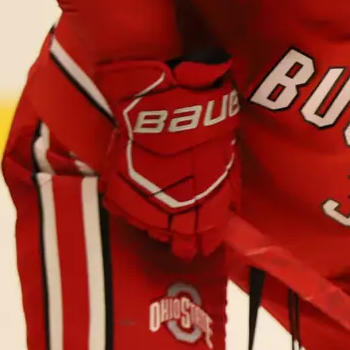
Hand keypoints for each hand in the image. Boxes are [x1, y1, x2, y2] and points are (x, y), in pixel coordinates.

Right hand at [94, 59, 240, 258]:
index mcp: (204, 209)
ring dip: (156, 225)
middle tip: (182, 237)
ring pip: (149, 229)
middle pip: (175, 240)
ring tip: (161, 217)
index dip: (205, 243)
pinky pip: (124, 210)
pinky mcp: (118, 189)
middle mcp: (173, 214)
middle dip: (180, 239)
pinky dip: (132, 209)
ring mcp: (143, 204)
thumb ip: (227, 189)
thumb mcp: (227, 158)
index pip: (205, 240)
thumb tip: (230, 210)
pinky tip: (138, 203)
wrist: (164, 103)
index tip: (203, 245)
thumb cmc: (204, 126)